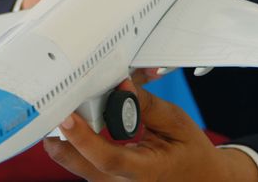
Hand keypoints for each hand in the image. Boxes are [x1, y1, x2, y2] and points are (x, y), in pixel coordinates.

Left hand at [43, 80, 257, 181]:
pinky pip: (82, 162)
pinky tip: (84, 122)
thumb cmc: (190, 153)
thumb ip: (146, 105)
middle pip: (79, 164)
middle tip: (56, 105)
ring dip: (69, 136)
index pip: (108, 159)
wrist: (201, 179)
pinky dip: (79, 141)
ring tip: (73, 108)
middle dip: (61, 136)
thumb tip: (120, 86)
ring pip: (75, 162)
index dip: (84, 138)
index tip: (68, 117)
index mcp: (147, 172)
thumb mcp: (176, 123)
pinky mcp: (105, 180)